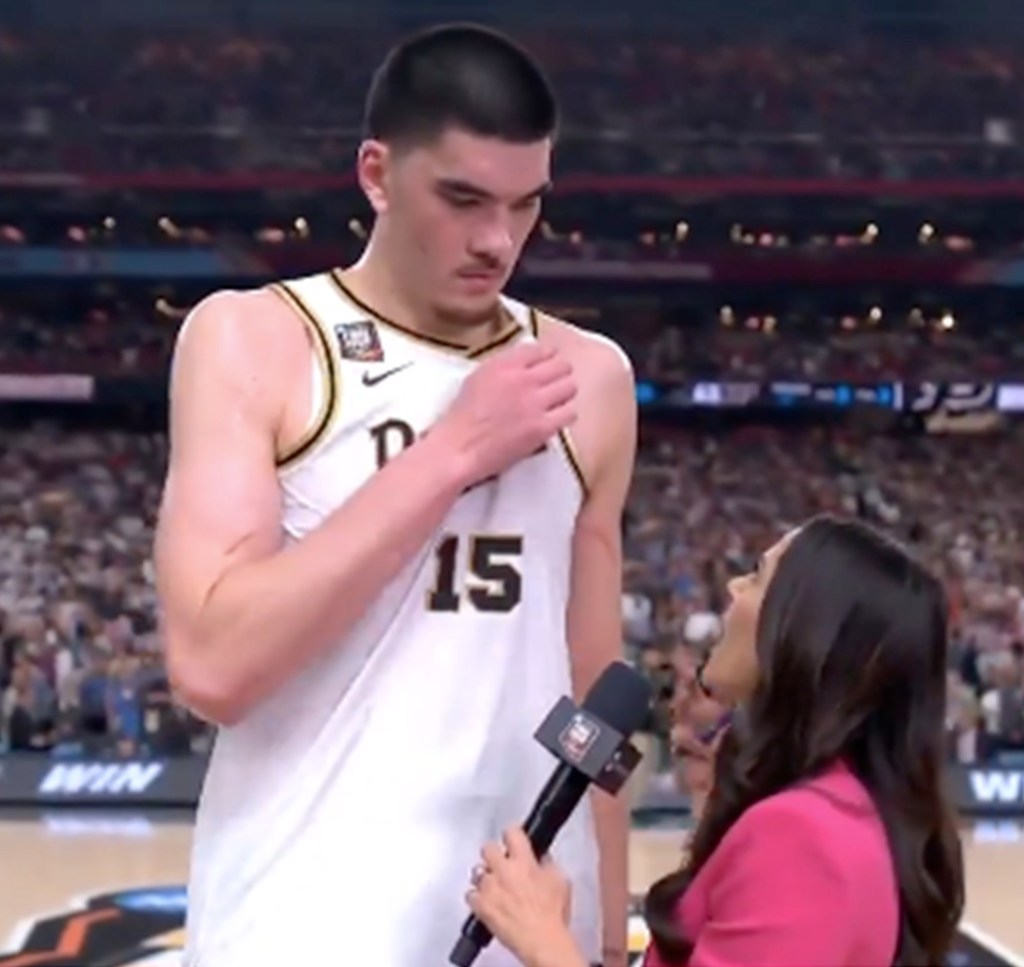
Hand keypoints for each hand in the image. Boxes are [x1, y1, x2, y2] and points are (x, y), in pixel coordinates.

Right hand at [434, 343, 576, 487]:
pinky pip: (570, 413)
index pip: (541, 349)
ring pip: (570, 387)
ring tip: (555, 402)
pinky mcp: (542, 427)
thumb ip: (504, 367)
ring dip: (564, 394)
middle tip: (554, 385)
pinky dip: (564, 414)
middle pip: (562, 365)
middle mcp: (523, 379)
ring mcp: (535, 403)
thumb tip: (527, 364)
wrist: (459, 448)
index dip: (547, 358)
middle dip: (560, 374)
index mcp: (504, 364)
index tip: (546, 366)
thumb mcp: (478, 378)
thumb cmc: (462, 417)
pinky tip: (554, 419)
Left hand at [465, 826, 579, 966]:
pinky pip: (470, 895)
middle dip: (493, 854)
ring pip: (476, 871)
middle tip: (499, 861)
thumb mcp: (561, 881)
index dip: (512, 833)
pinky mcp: (480, 906)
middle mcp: (503, 870)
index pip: (512, 832)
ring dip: (484, 877)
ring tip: (494, 885)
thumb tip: (542, 860)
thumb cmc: (551, 915)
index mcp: (524, 860)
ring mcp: (489, 887)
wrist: (541, 940)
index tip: (512, 837)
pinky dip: (476, 898)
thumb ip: (548, 865)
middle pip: (487, 848)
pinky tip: (486, 902)